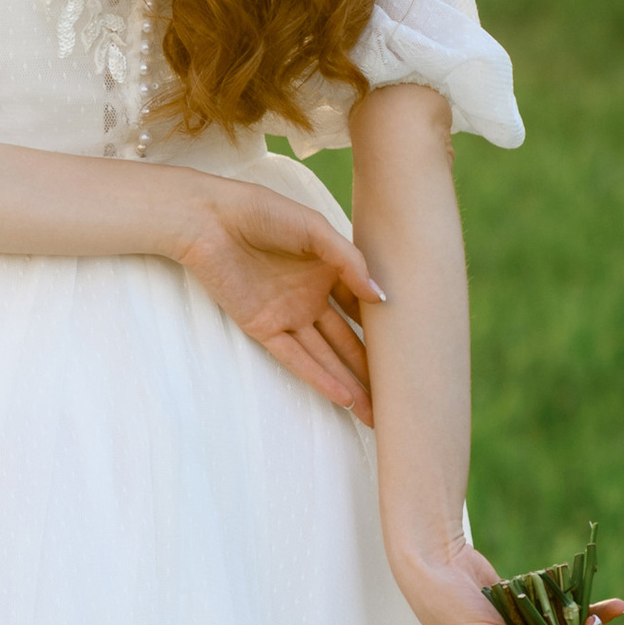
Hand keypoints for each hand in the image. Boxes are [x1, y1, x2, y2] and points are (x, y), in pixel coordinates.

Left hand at [168, 177, 379, 419]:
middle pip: (348, 341)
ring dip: (351, 384)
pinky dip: (320, 378)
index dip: (385, 330)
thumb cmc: (261, 212)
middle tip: (401, 397)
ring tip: (376, 412)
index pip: (363, 307)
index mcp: (327, 270)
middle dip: (372, 370)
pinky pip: (296, 359)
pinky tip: (345, 397)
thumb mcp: (314, 230)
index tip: (414, 353)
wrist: (210, 218)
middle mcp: (311, 297)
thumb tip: (381, 298)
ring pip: (326, 356)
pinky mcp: (263, 327)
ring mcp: (288, 315)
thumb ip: (349, 262)